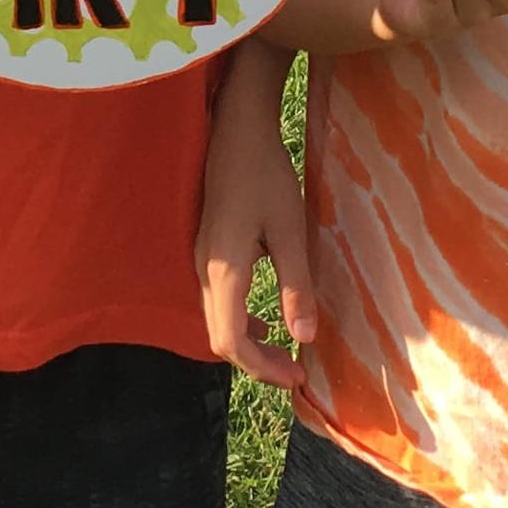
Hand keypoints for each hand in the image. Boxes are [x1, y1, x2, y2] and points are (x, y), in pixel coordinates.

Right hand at [196, 74, 313, 385]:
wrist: (237, 129)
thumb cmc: (266, 175)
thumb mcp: (290, 230)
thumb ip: (296, 286)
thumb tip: (306, 338)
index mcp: (223, 271)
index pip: (231, 341)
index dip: (262, 369)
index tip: (297, 377)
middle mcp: (204, 270)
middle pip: (219, 337)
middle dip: (257, 363)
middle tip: (295, 372)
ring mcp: (201, 259)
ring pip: (216, 320)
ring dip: (249, 343)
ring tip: (285, 352)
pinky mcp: (207, 249)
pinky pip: (217, 301)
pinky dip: (240, 320)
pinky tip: (266, 317)